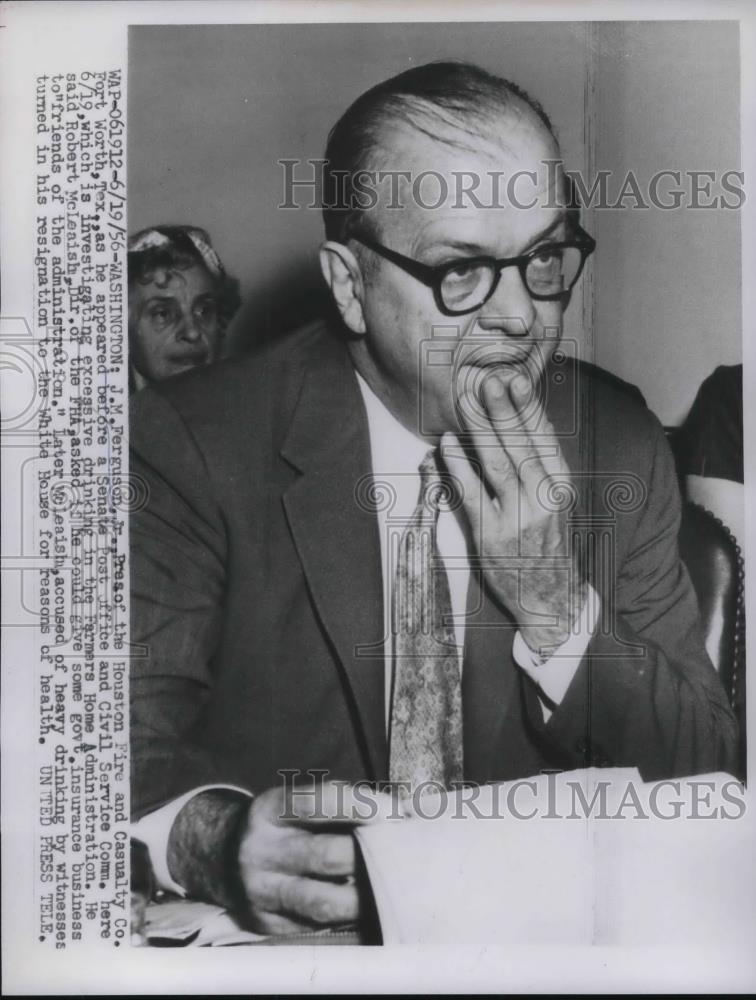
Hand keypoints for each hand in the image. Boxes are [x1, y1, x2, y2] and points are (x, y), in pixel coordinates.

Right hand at [238, 781, 394, 934]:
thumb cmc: (283, 825)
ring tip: (390, 888)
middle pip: (326, 855)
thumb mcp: (297, 801)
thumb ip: (342, 802)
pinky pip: (316, 928)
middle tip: (403, 855)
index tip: (398, 813)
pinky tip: (366, 910)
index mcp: (270, 809)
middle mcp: (260, 849)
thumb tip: (399, 812)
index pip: (322, 803)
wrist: (225, 856)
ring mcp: (260, 891)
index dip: (365, 806)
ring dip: (364, 897)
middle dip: (371, 856)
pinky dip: (347, 920)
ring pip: (323, 902)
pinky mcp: (265, 924)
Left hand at [444, 367, 586, 655]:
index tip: (515, 380)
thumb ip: (537, 466)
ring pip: (496, 464)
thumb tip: (514, 421)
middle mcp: (543, 499)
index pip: (544, 439)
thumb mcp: (554, 501)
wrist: (550, 597)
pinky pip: (470, 494)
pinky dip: (457, 466)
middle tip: (488, 381)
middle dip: (503, 410)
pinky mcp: (490, 536)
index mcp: (561, 486)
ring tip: (467, 402)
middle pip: (520, 446)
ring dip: (480, 430)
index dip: (528, 407)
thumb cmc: (548, 543)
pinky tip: (447, 444)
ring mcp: (517, 518)